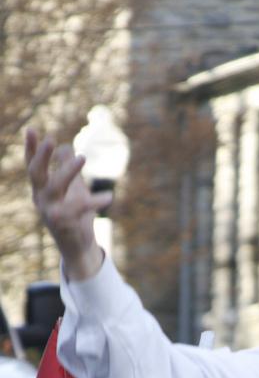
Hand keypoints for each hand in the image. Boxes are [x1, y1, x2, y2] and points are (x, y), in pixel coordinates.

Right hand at [25, 128, 111, 280]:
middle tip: (50, 140)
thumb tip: (66, 146)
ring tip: (82, 157)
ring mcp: (50, 212)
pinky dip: (95, 201)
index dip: (30, 148)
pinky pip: (81, 207)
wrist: (78, 248)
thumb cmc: (74, 216)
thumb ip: (68, 169)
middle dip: (41, 156)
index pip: (32, 165)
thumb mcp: (72, 189)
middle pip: (36, 173)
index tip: (31, 129)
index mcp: (40, 189)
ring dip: (68, 170)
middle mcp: (41, 199)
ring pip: (56, 186)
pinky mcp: (65, 223)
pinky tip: (109, 196)